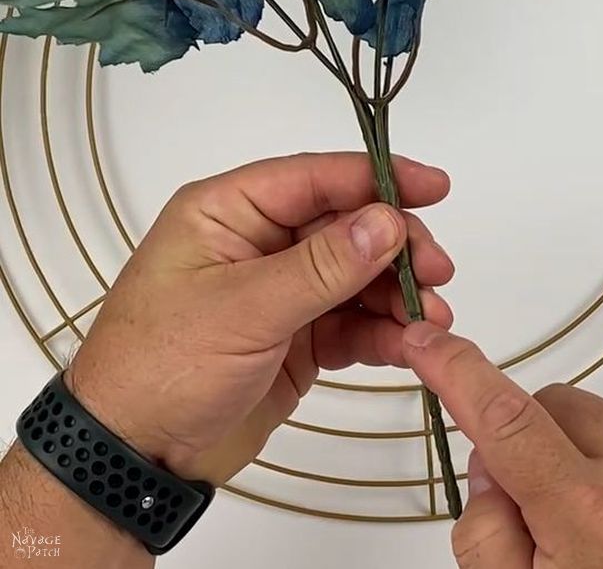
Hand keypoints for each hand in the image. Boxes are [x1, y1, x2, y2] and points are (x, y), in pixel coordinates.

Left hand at [63, 152, 452, 486]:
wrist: (133, 459)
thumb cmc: (161, 367)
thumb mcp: (243, 309)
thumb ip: (321, 266)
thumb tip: (385, 221)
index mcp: (229, 211)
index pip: (314, 177)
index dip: (377, 179)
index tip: (432, 186)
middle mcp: (257, 242)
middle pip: (344, 224)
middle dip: (395, 244)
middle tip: (436, 269)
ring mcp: (279, 291)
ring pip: (355, 274)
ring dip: (396, 292)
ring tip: (431, 316)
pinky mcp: (296, 337)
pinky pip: (350, 322)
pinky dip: (381, 331)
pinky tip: (407, 343)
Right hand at [403, 324, 602, 568]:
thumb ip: (486, 534)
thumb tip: (491, 466)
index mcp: (590, 517)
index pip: (503, 416)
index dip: (455, 370)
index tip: (425, 341)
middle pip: (550, 408)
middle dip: (533, 443)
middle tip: (548, 514)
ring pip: (600, 413)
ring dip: (588, 452)